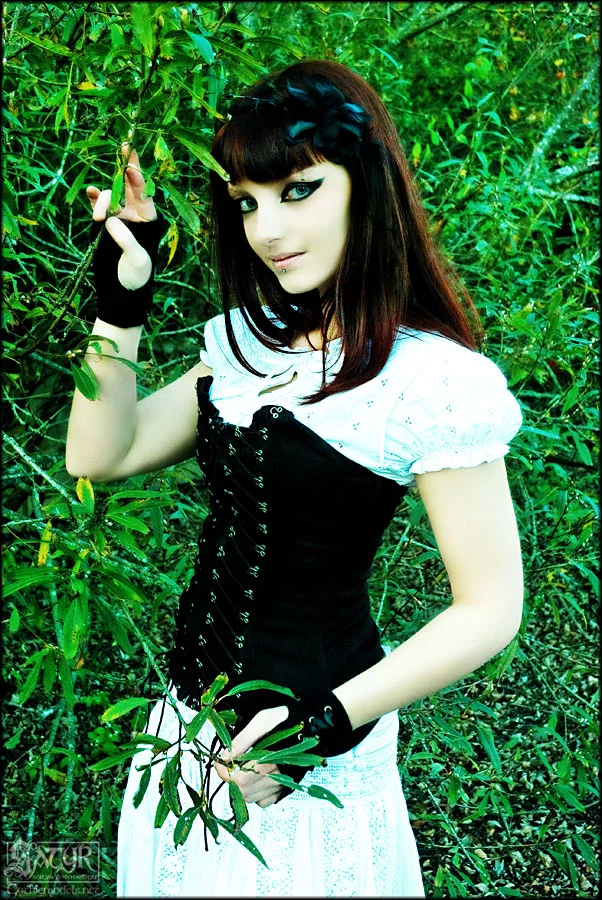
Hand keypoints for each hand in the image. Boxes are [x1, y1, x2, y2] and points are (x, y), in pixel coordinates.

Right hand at [86, 144, 165, 326]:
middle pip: (130, 185)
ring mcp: (120, 216)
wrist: (122, 291)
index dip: (139, 179)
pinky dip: (94, 198)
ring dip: (103, 199)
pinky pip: (99, 204)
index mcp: (150, 220)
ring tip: (97, 218)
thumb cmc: (136, 276)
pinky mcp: (106, 222)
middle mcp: (136, 214)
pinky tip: (89, 192)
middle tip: (124, 147)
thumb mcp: (137, 259)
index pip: (146, 194)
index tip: (130, 166)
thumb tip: (111, 221)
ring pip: (111, 194)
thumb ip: (126, 239)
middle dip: (126, 167)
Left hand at [214, 706, 288, 808]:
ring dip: (242, 784)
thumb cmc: (289, 719)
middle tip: (233, 761)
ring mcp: (281, 786)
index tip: (220, 762)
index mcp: (271, 759)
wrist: (313, 725)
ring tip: (247, 765)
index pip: (239, 779)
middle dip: (232, 776)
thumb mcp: (264, 720)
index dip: (224, 772)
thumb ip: (243, 739)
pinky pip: (262, 801)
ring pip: (250, 797)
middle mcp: (278, 777)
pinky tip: (258, 776)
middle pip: (242, 790)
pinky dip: (255, 792)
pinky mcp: (283, 790)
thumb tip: (225, 757)